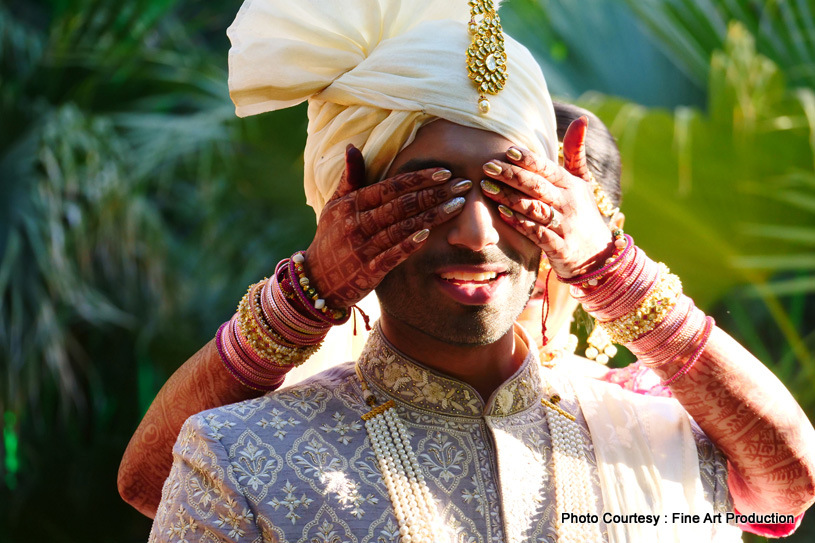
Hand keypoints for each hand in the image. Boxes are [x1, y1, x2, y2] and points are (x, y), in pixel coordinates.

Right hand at [304, 145, 470, 307]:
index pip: (390, 187)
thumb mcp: (335, 204)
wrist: (317, 280)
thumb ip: (349, 177)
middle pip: (402, 205)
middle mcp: (357, 223)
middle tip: (463, 185)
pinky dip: (409, 245)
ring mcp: (362, 247)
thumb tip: (352, 146)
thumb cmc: (330, 237)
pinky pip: (391, 255)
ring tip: (458, 205)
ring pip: (401, 227)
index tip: (445, 172)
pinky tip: (428, 234)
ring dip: (432, 216)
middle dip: (435, 193)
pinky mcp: (368, 270)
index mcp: (352, 204)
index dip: (418, 178)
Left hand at [480, 117, 613, 277]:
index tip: (508, 150)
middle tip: (486, 165)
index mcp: (572, 184)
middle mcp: (568, 203)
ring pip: (534, 208)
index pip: (548, 168)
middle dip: (511, 175)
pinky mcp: (559, 247)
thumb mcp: (583, 181)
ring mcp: (564, 226)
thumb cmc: (583, 213)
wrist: (600, 256)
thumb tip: (580, 119)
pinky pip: (537, 234)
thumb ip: (576, 152)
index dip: (529, 159)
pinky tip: (501, 214)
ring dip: (509, 198)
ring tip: (486, 187)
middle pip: (537, 186)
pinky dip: (520, 223)